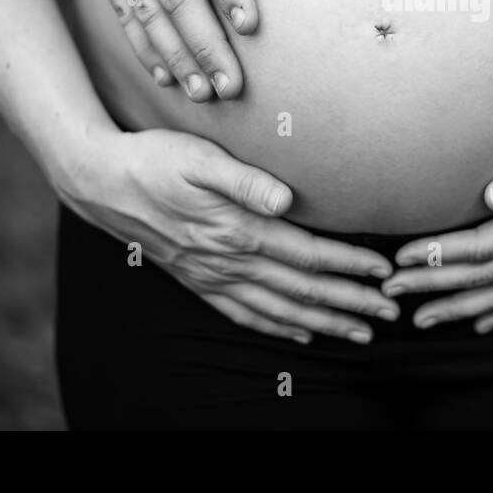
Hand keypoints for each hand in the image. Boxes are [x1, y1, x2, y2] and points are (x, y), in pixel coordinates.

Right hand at [56, 127, 398, 344]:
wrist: (102, 181)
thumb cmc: (156, 159)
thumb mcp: (200, 158)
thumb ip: (246, 180)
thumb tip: (288, 198)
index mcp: (237, 229)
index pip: (307, 255)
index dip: (349, 266)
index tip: (383, 273)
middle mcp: (228, 261)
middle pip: (301, 290)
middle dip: (350, 303)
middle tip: (390, 313)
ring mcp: (212, 276)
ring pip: (279, 310)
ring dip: (323, 323)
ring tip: (359, 333)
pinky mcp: (198, 281)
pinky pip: (244, 314)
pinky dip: (277, 328)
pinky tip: (299, 334)